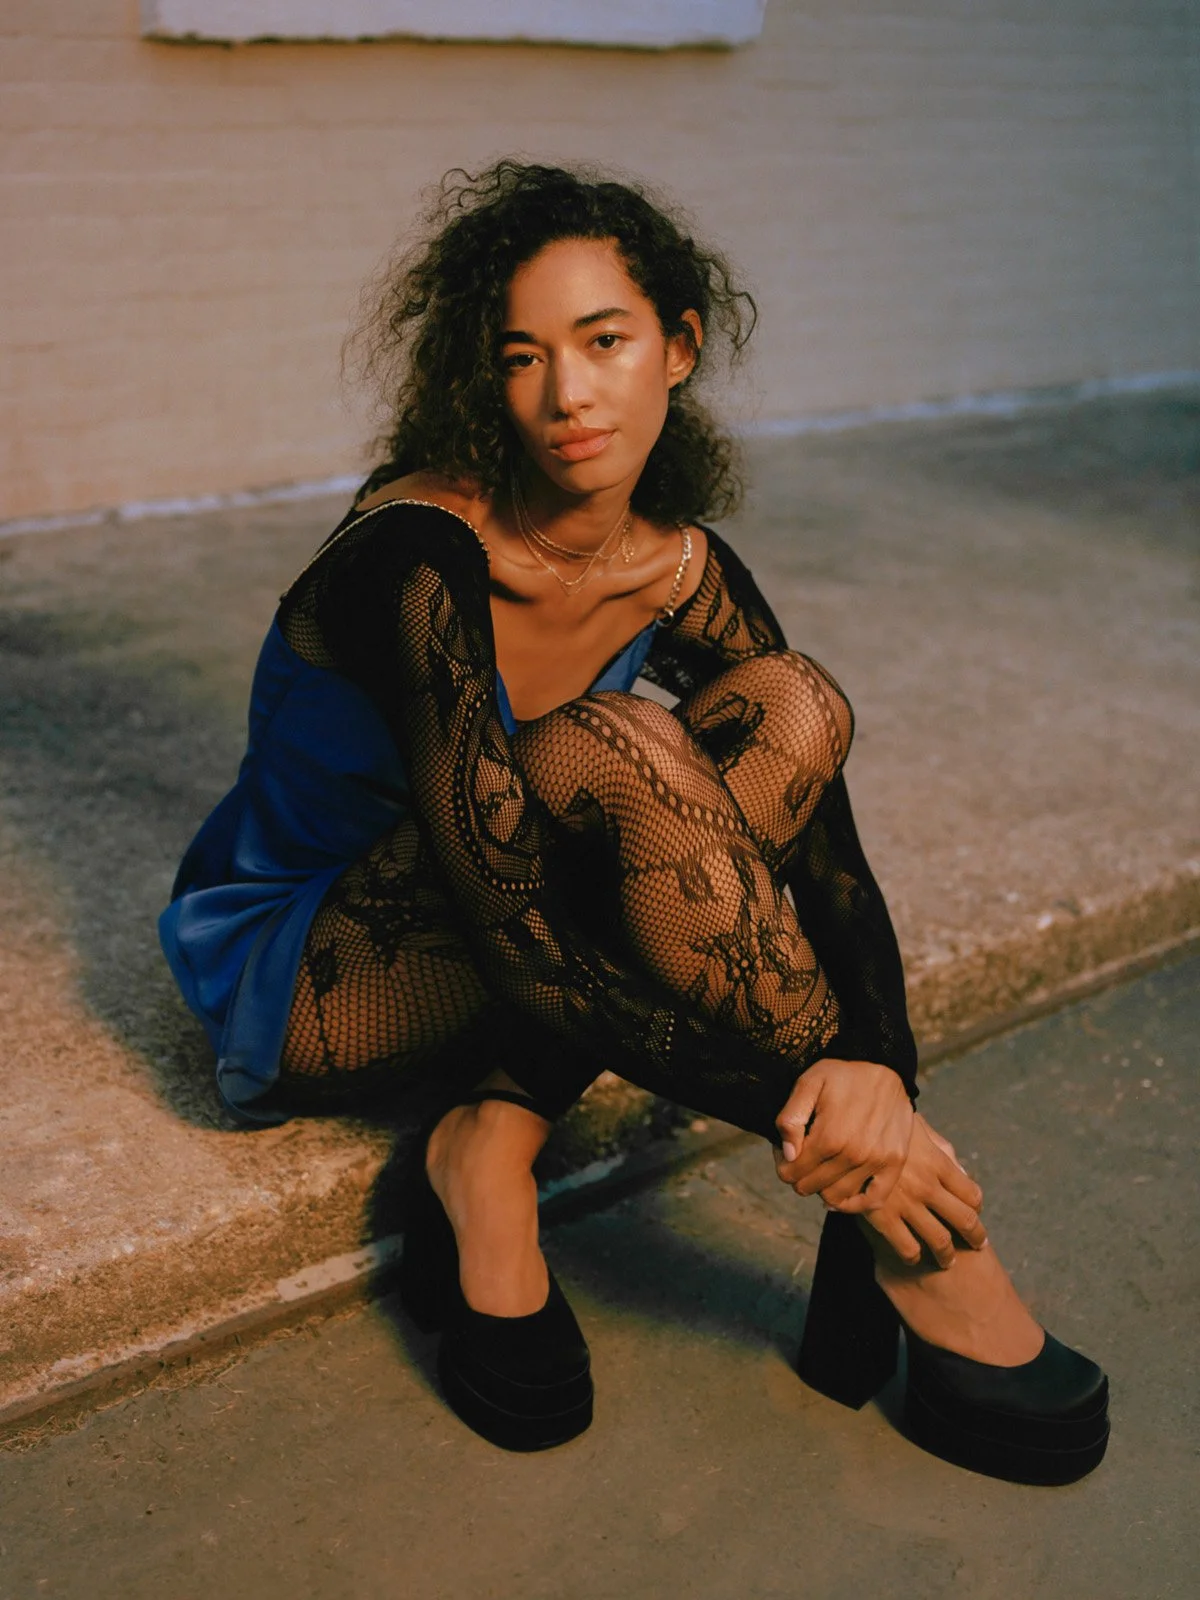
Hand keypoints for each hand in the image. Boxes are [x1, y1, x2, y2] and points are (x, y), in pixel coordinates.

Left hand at [773, 1058, 914, 1211]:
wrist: (884, 1066)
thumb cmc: (842, 1074)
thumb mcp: (808, 1084)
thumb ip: (791, 1119)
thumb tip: (789, 1155)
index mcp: (829, 1136)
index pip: (791, 1172)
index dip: (782, 1163)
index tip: (786, 1150)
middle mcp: (854, 1154)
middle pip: (810, 1187)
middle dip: (798, 1175)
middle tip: (801, 1157)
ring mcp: (877, 1161)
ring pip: (836, 1197)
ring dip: (822, 1188)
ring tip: (821, 1168)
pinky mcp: (894, 1163)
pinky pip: (873, 1201)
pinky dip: (853, 1204)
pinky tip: (840, 1195)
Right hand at [859, 1114, 986, 1267]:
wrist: (849, 1126)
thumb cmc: (885, 1124)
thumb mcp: (920, 1128)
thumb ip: (942, 1150)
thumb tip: (960, 1172)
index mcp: (938, 1163)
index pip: (972, 1195)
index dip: (977, 1207)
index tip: (974, 1212)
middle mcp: (928, 1185)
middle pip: (965, 1221)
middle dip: (975, 1237)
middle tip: (977, 1245)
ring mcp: (906, 1203)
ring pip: (940, 1240)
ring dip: (947, 1255)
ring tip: (947, 1261)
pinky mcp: (883, 1216)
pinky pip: (907, 1247)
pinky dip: (913, 1256)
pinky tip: (912, 1256)